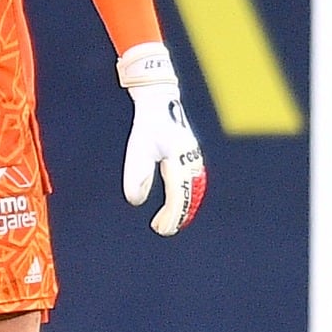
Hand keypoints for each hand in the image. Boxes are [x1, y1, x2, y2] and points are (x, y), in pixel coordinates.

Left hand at [116, 42, 205, 235]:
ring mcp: (194, 159)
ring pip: (195, 191)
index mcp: (179, 159)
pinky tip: (179, 205)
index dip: (170, 215)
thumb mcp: (137, 149)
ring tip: (170, 222)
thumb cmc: (148, 126)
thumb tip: (136, 200)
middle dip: (177, 215)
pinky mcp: (192, 157)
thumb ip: (137, 174)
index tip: (159, 228)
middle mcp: (191, 161)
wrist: (161, 103)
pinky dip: (188, 197)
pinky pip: (194, 183)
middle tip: (161, 229)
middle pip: (190, 197)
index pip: (177, 195)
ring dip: (184, 208)